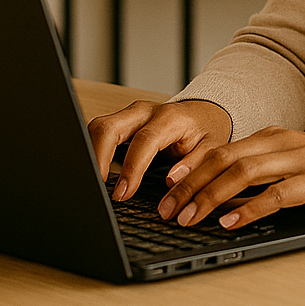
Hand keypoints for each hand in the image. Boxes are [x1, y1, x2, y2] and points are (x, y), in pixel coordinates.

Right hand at [87, 99, 231, 200]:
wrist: (203, 113)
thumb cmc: (206, 131)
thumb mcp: (213, 148)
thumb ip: (196, 164)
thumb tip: (171, 180)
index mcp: (169, 118)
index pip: (144, 140)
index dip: (132, 168)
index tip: (122, 194)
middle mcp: (145, 112)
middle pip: (109, 126)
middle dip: (97, 157)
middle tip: (97, 188)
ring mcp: (130, 115)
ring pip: (99, 127)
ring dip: (91, 153)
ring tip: (93, 184)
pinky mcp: (122, 122)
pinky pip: (101, 132)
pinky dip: (93, 150)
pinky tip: (95, 172)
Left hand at [155, 126, 304, 230]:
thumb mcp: (294, 162)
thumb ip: (263, 171)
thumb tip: (224, 194)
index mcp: (272, 138)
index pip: (221, 150)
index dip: (190, 169)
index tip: (165, 187)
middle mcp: (281, 143)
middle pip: (223, 159)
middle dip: (190, 184)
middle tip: (167, 209)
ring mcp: (299, 160)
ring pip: (243, 173)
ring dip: (210, 196)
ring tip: (189, 217)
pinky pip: (276, 194)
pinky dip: (249, 207)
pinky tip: (231, 221)